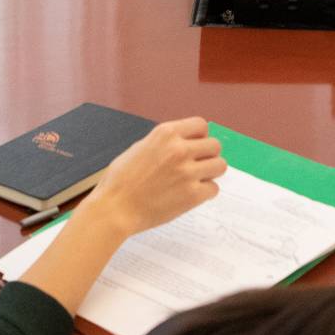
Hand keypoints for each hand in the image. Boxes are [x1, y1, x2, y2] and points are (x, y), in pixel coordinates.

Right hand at [80, 117, 226, 237]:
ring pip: (220, 166)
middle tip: (195, 166)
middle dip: (207, 155)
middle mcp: (179, 149)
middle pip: (215, 145)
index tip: (194, 146)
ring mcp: (187, 172)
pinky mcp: (192, 195)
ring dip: (210, 173)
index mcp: (165, 134)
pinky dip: (205, 193)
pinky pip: (214, 189)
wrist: (114, 209)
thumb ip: (163, 143)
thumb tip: (182, 142)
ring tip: (196, 180)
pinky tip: (190, 195)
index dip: (199, 136)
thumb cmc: (120, 181)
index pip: (201, 125)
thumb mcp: (139, 148)